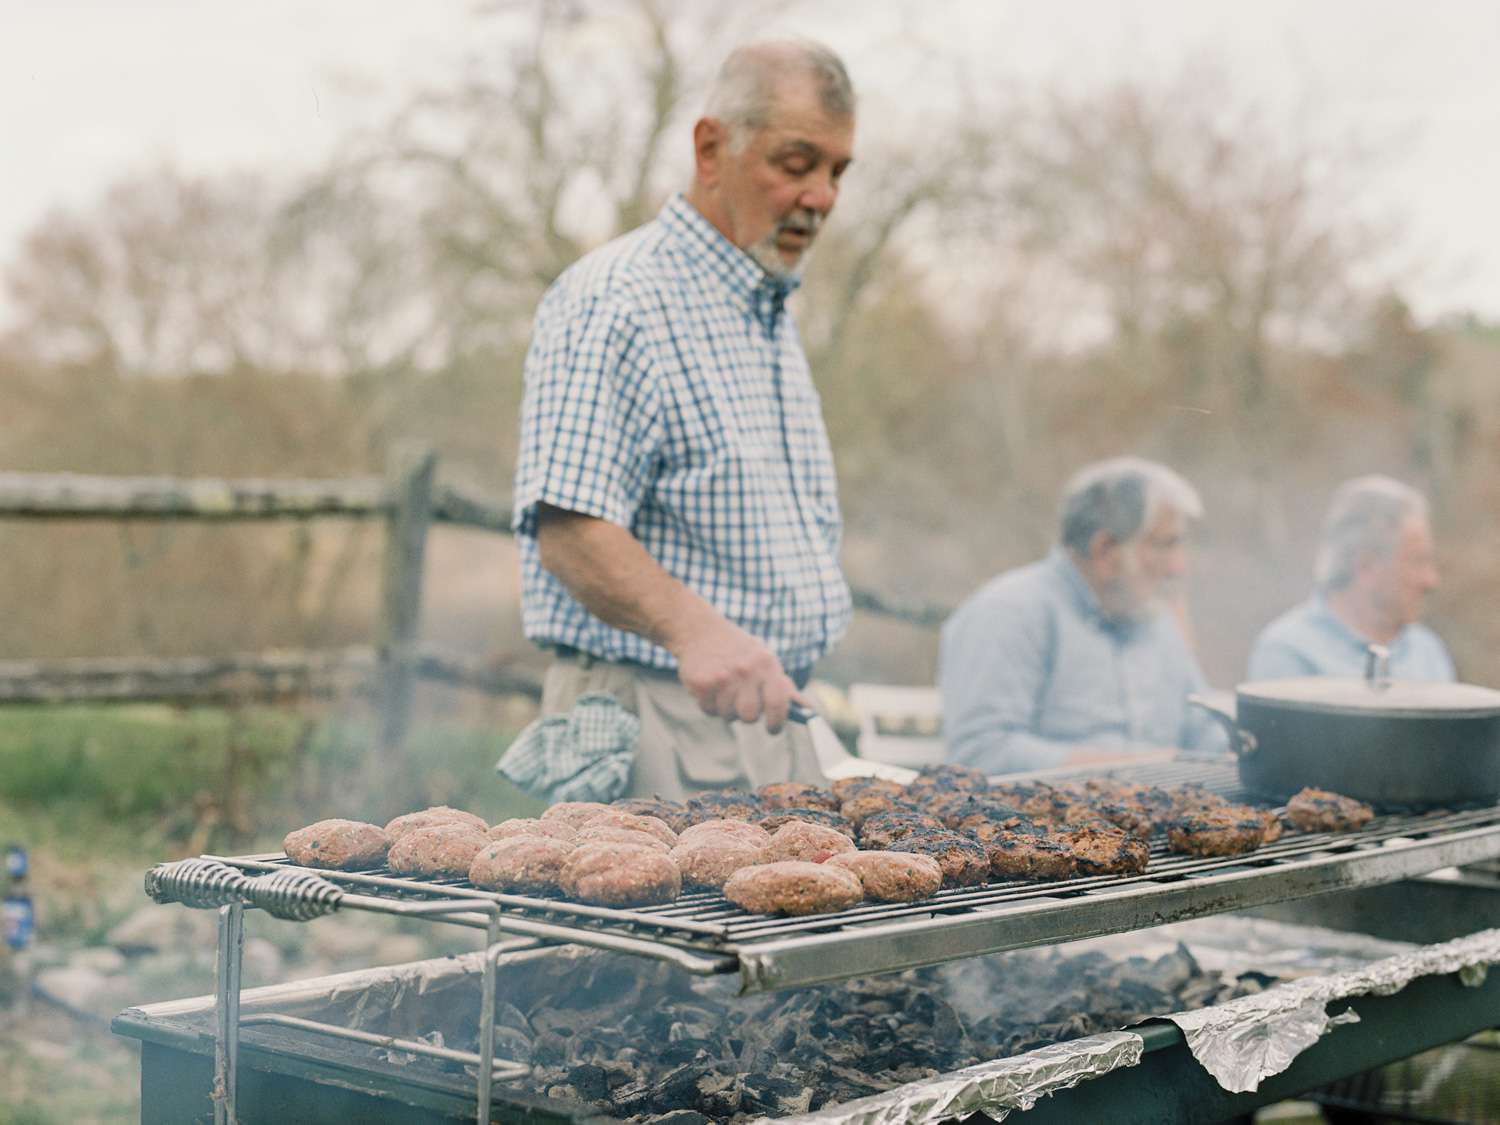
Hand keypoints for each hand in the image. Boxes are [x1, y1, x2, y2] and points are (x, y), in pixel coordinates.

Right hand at [668, 615, 796, 732]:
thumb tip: (809, 710)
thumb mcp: (765, 660)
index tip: (773, 729)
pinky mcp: (701, 683)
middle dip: (747, 715)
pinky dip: (710, 703)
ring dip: (727, 708)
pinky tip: (711, 686)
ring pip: (728, 715)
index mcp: (766, 664)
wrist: (701, 631)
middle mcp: (746, 670)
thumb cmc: (739, 651)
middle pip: (750, 716)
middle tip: (743, 703)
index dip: (777, 722)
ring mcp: (722, 677)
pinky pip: (709, 710)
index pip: (778, 703)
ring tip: (725, 689)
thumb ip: (784, 687)